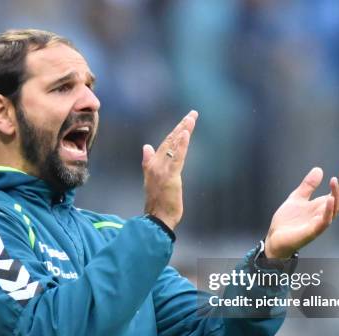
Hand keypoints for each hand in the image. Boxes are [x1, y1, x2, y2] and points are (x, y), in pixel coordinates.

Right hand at [142, 110, 197, 229]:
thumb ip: (149, 162)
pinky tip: (186, 133)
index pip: (165, 144)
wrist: (156, 218)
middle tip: (192, 114)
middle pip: (170, 141)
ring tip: (191, 118)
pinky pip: (177, 157)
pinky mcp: (170, 176)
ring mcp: (162, 170)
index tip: (184, 122)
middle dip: (182, 126)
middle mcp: (155, 164)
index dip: (174, 132)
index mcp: (152, 165)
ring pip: (174, 146)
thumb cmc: (158, 203)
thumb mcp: (152, 181)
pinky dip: (182, 144)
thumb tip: (146, 146)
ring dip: (183, 130)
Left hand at [264, 167, 338, 258]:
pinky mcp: (313, 231)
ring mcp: (319, 223)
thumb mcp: (297, 197)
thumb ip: (308, 186)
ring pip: (335, 209)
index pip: (337, 194)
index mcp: (320, 207)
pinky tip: (330, 199)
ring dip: (336, 195)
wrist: (275, 237)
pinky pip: (325, 221)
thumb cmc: (287, 220)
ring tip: (334, 181)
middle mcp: (323, 214)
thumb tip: (319, 169)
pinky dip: (329, 210)